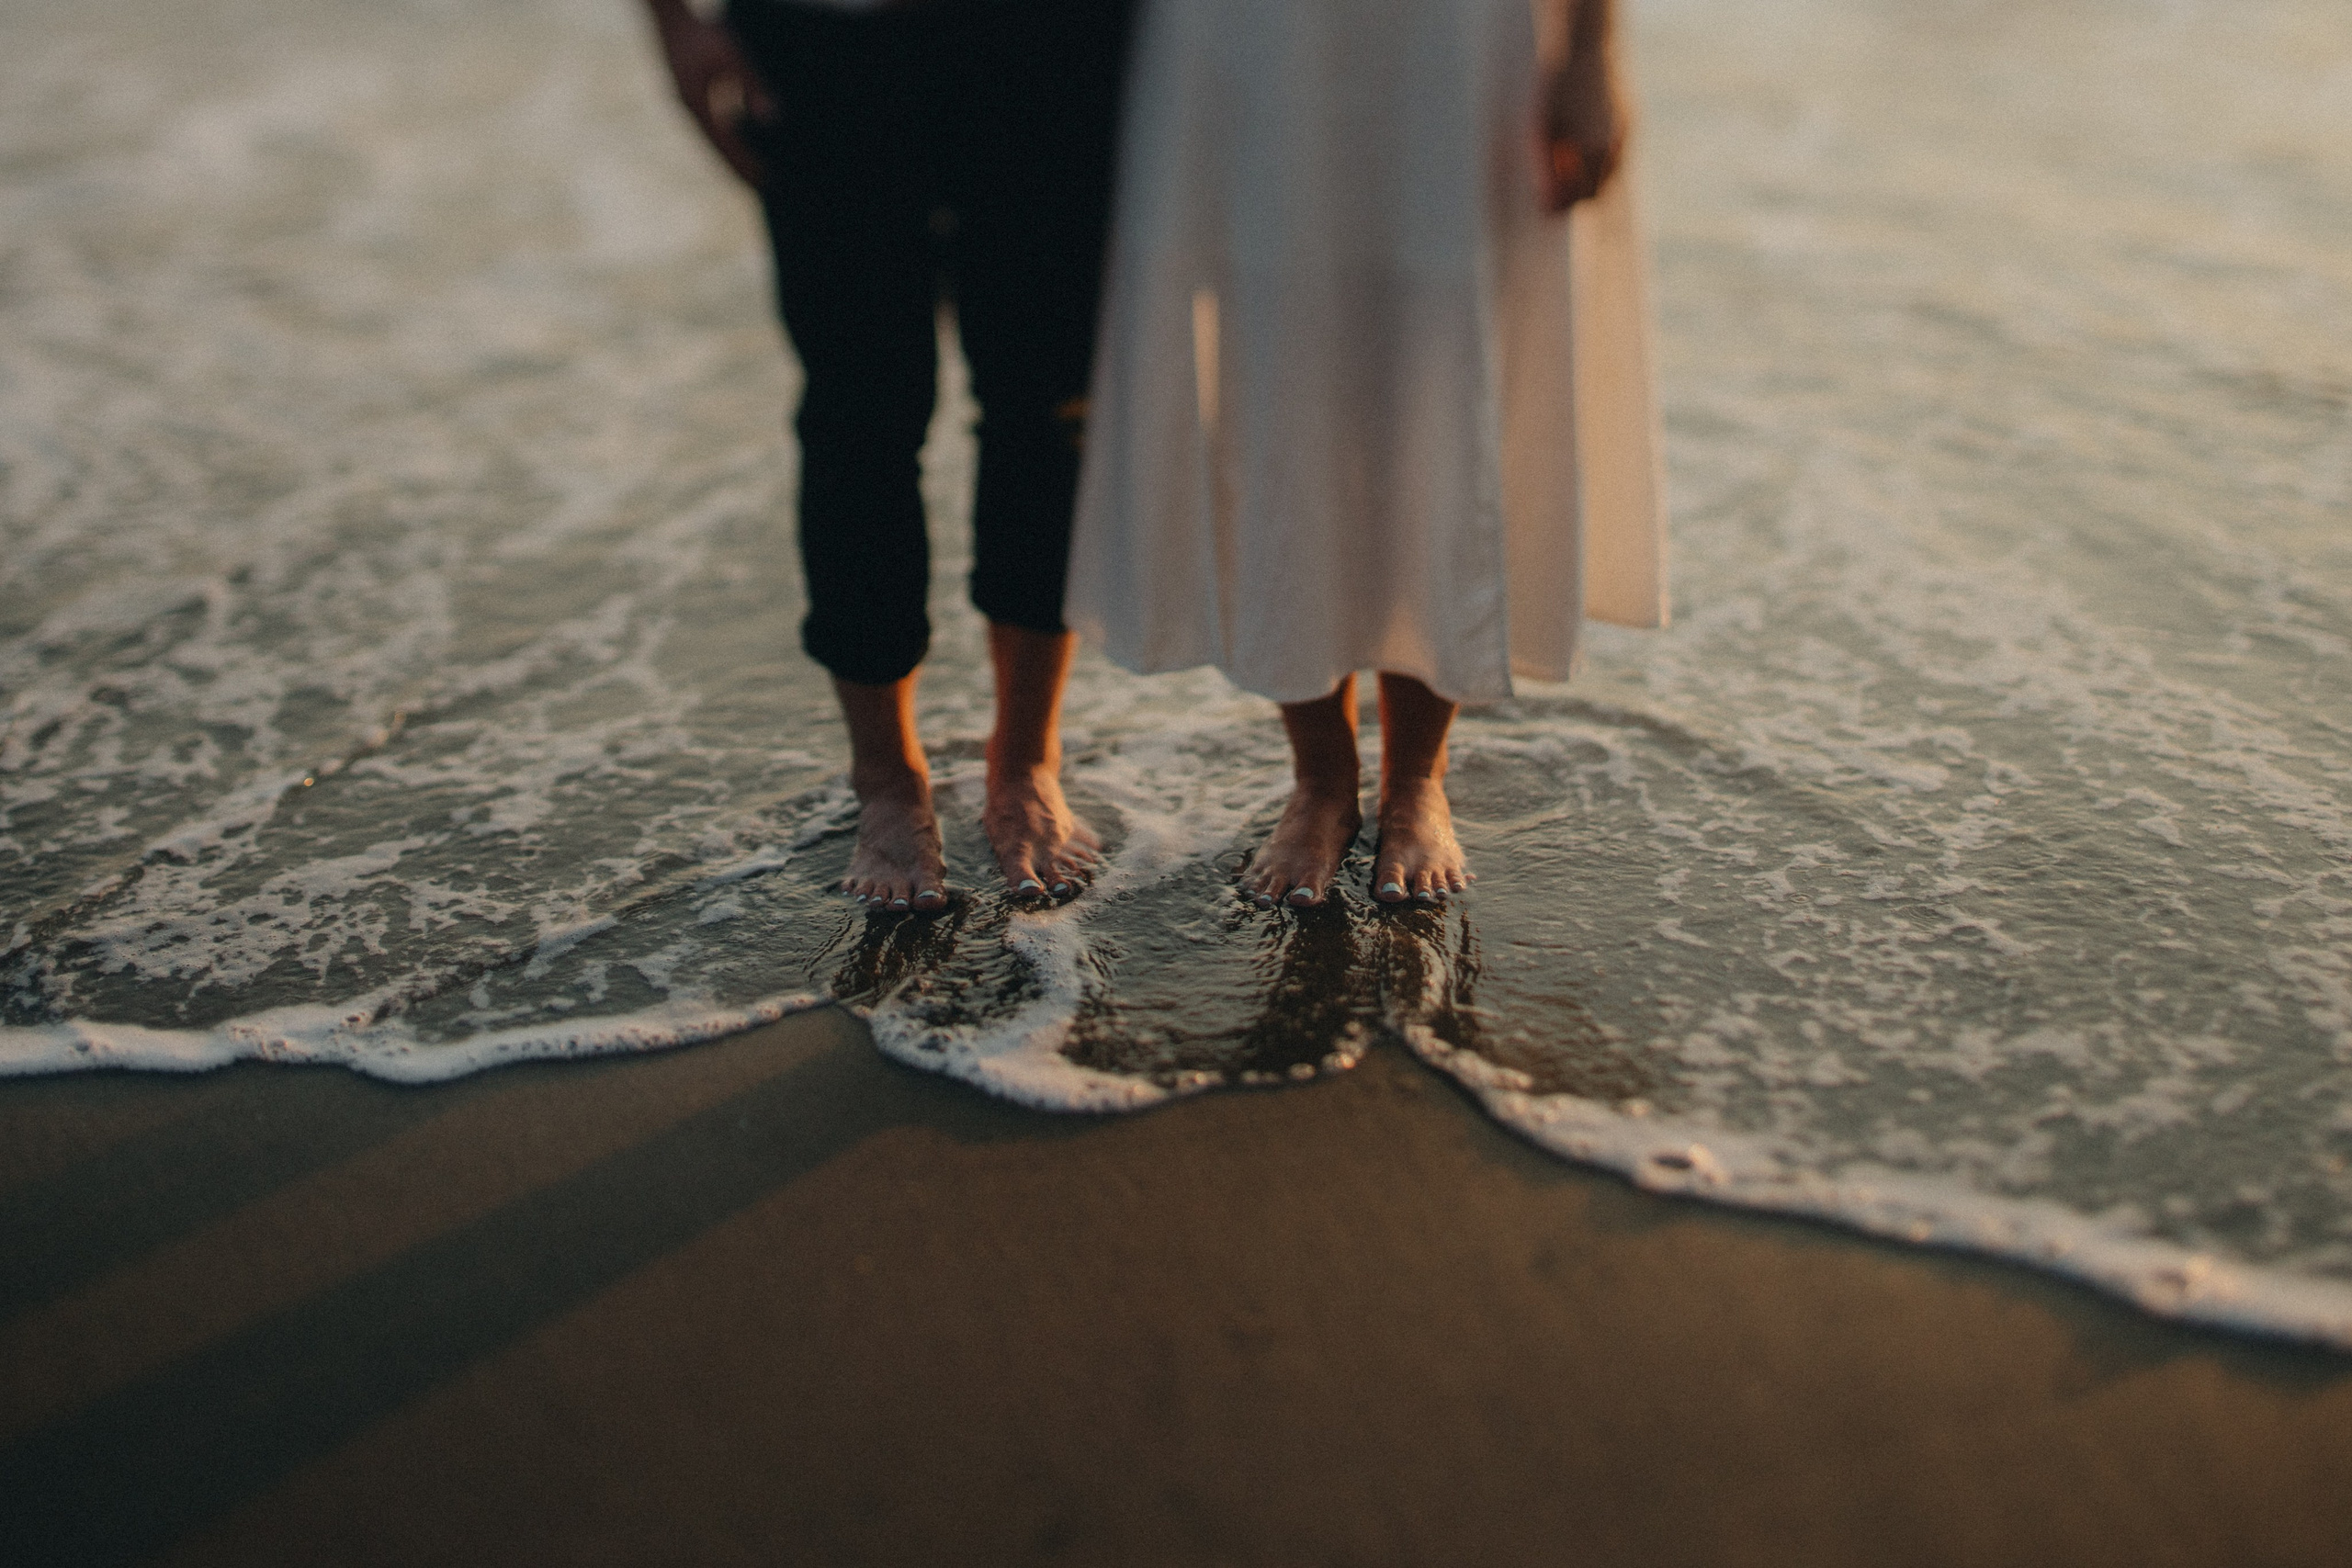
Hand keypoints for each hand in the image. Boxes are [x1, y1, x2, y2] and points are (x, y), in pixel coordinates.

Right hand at [649, 3, 773, 187]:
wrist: (672, 18)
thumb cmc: (703, 34)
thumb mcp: (733, 57)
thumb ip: (753, 86)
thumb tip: (771, 118)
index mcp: (695, 104)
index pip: (724, 143)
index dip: (744, 162)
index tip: (762, 179)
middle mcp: (688, 109)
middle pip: (715, 148)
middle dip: (737, 167)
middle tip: (760, 187)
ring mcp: (686, 104)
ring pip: (710, 139)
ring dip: (730, 156)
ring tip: (751, 174)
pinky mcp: (688, 96)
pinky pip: (708, 126)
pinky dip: (724, 139)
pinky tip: (739, 145)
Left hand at [1535, 37, 1625, 211]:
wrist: (1586, 50)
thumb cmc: (1557, 90)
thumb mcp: (1541, 132)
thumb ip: (1545, 172)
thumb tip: (1547, 208)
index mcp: (1594, 153)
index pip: (1584, 198)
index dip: (1563, 206)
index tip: (1545, 208)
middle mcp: (1616, 148)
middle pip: (1599, 190)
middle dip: (1576, 196)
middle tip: (1552, 192)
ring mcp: (1627, 134)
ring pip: (1611, 173)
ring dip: (1589, 178)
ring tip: (1564, 164)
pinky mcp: (1631, 121)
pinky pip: (1617, 152)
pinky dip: (1600, 159)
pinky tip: (1581, 145)